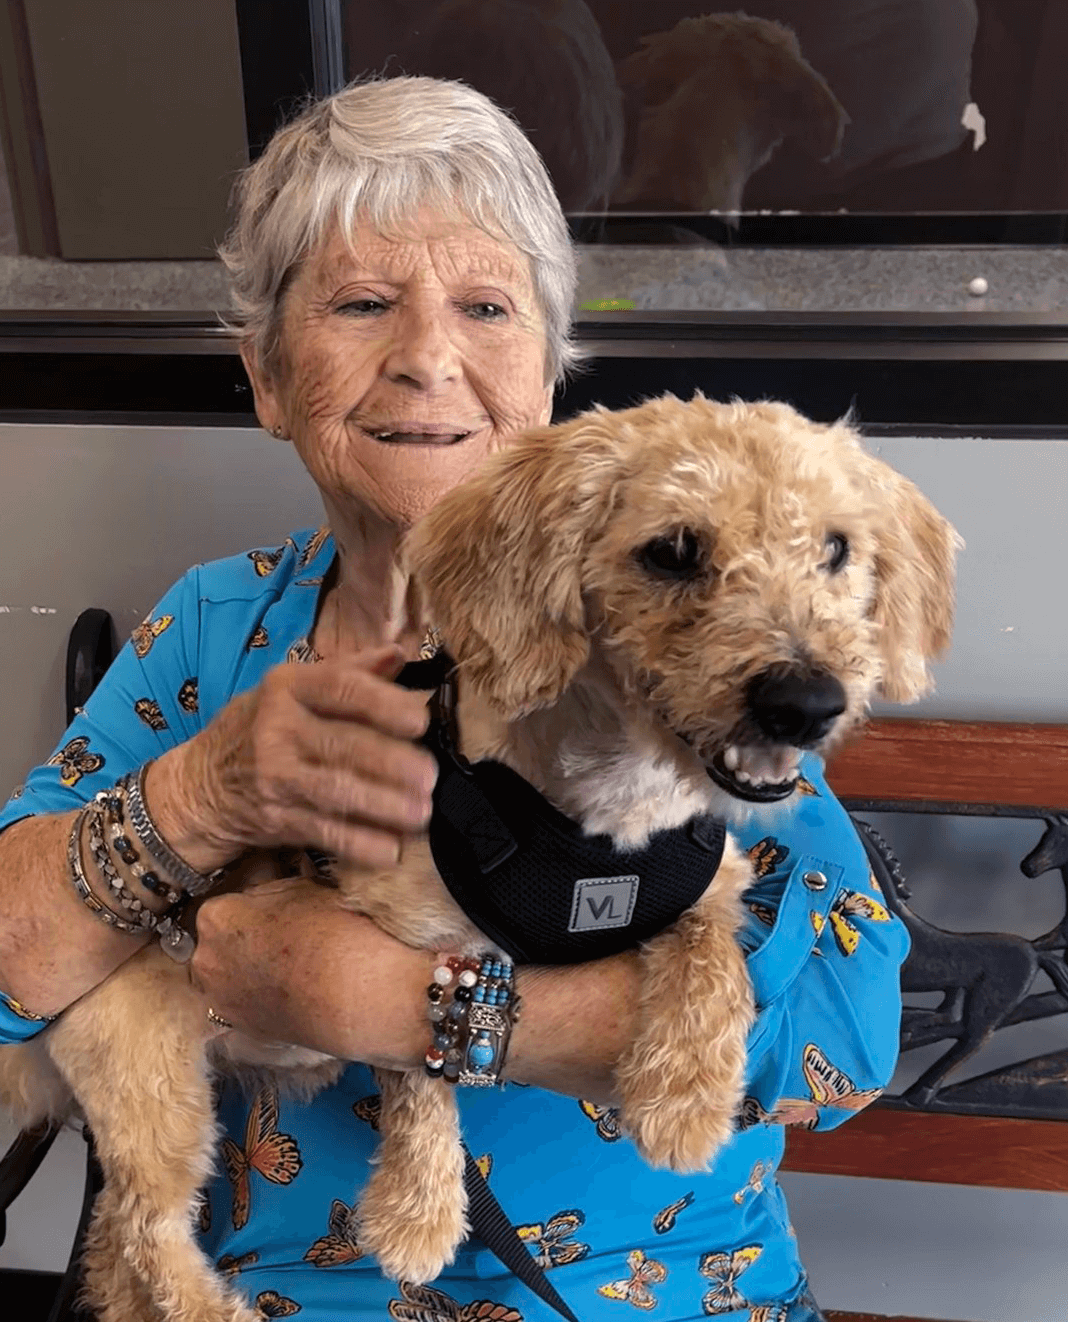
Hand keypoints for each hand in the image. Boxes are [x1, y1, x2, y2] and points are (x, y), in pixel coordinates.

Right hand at [148, 645, 436, 870]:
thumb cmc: (261, 727)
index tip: (421, 721)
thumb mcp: (293, 688)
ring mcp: (275, 777)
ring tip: (422, 813)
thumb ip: (348, 671)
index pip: (341, 688)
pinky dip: (359, 844)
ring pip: (338, 791)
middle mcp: (278, 728)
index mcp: (289, 687)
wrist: (200, 785)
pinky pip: (324, 832)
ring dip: (384, 805)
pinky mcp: (275, 818)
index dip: (383, 704)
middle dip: (393, 763)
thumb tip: (399, 654)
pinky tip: (391, 850)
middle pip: (344, 745)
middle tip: (431, 777)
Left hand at [190, 877, 427, 1065]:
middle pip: (222, 939)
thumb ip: (275, 887)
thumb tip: (272, 887)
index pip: (229, 901)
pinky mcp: (241, 1028)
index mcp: (217, 917)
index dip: (257, 903)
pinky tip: (292, 987)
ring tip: (291, 963)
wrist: (360, 994)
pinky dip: (260, 994)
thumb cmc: (336, 936)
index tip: (277, 907)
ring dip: (251, 966)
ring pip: (230, 973)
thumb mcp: (305, 887)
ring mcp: (220, 998)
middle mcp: (207, 959)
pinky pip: (244, 1002)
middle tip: (286, 933)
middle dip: (247, 936)